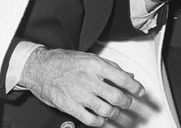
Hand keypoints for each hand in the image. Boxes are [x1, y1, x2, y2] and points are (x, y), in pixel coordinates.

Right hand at [20, 47, 143, 126]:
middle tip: (127, 102)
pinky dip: (100, 122)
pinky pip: (90, 119)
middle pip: (117, 97)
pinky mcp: (69, 107)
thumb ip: (111, 67)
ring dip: (114, 113)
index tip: (140, 91)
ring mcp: (79, 95)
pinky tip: (102, 119)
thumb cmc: (64, 61)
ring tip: (115, 111)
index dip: (136, 87)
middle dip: (126, 102)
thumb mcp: (90, 58)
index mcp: (96, 66)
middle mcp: (89, 81)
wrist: (40, 68)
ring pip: (106, 110)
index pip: (123, 79)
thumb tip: (128, 76)